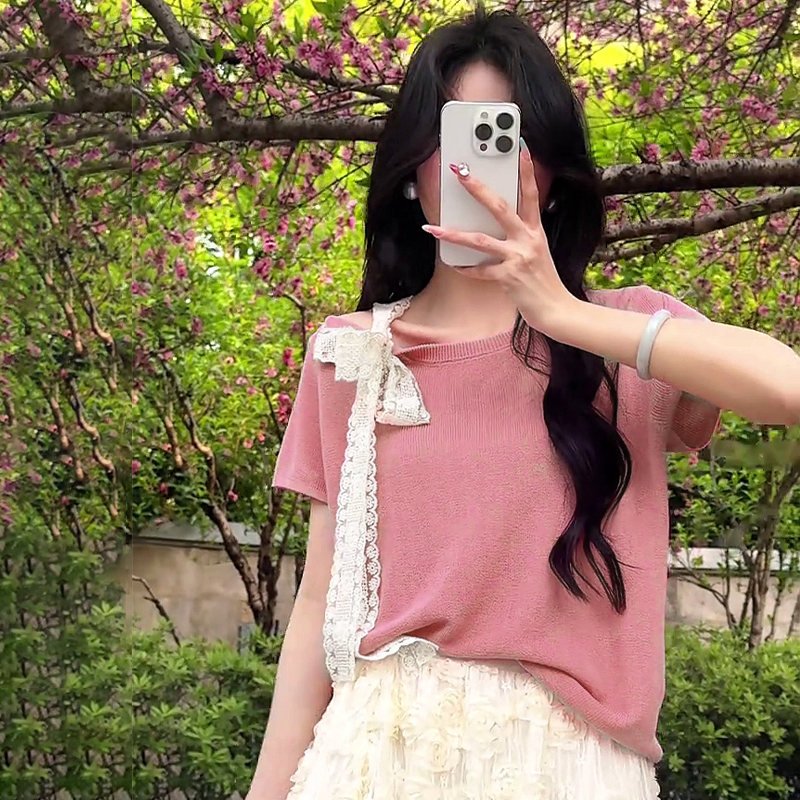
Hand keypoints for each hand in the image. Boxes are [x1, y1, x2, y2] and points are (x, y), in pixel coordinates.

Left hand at [421, 141, 577, 330]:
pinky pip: (480, 271)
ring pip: (479, 240)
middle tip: (460, 173)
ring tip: (431, 228)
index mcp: (536, 231)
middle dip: (478, 189)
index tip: (520, 148)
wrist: (556, 310)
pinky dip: (466, 269)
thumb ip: (521, 239)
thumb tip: (496, 229)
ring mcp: (518, 258)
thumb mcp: (537, 253)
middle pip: (500, 208)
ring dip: (452, 234)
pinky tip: (455, 266)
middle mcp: (528, 240)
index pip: (531, 194)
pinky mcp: (509, 277)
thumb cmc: (544, 283)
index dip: (526, 171)